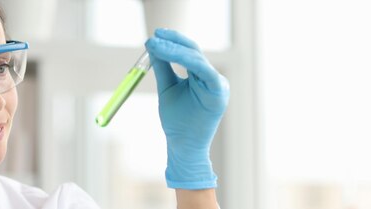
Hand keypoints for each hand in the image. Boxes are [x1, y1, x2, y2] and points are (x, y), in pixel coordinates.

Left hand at [145, 28, 229, 189]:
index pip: (187, 51)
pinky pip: (203, 70)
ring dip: (174, 50)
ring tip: (156, 46)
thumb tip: (152, 45)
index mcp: (201, 75)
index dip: (172, 41)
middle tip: (153, 38)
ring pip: (196, 58)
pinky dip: (185, 60)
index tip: (153, 36)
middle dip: (172, 42)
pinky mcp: (219, 92)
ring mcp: (217, 84)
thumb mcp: (167, 88)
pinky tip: (168, 54)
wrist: (182, 145)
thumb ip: (162, 67)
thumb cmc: (176, 120)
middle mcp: (211, 77)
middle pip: (193, 51)